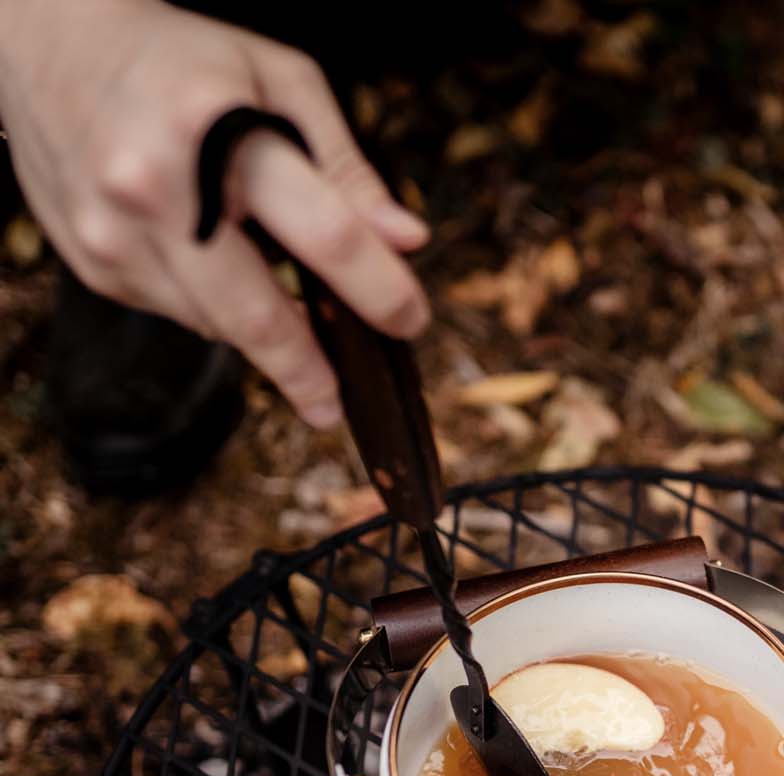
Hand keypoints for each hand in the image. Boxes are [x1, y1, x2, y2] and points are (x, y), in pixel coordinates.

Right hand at [0, 0, 429, 427]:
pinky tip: (212, 261)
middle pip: (255, 314)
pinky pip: (175, 311)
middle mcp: (155, 188)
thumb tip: (406, 241)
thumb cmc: (186, 61)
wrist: (52, 43)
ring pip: (214, 324)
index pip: (324, 234)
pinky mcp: (93, 261)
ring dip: (260, 331)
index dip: (379, 289)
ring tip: (288, 311)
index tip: (410, 321)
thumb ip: (346, 168)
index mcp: (215, 131)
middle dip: (306, 369)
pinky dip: (210, 304)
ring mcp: (114, 232)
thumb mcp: (282, 82)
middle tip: (336, 404)